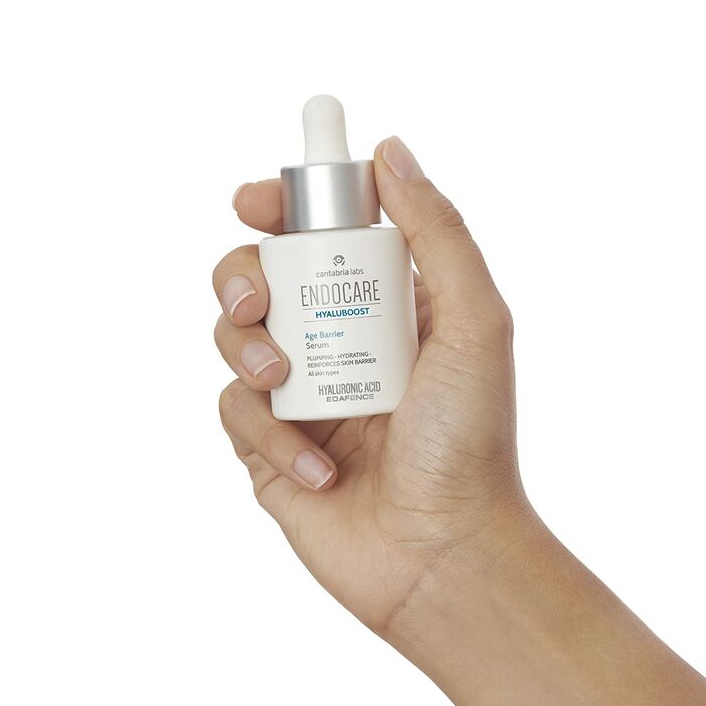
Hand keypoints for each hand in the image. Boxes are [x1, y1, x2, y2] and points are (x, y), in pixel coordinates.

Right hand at [214, 136, 530, 639]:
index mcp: (386, 305)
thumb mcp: (473, 321)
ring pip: (232, 339)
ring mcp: (302, 397)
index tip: (256, 202)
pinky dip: (268, 436)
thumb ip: (436, 231)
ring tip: (284, 384)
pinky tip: (319, 471)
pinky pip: (234, 414)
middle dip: (241, 276)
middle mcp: (339, 342)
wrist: (445, 556)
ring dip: (248, 351)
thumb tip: (390, 149)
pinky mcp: (269, 451)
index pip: (319, 233)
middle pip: (258, 276)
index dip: (280, 207)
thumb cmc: (471, 442)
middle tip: (257, 299)